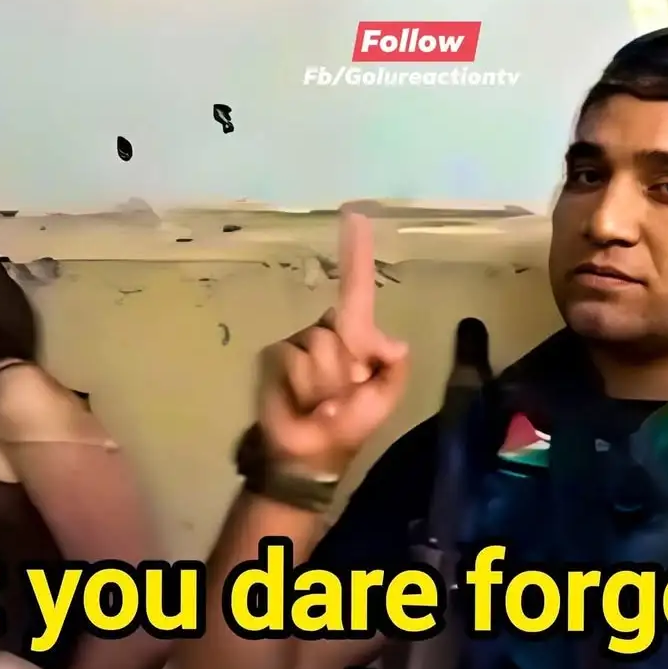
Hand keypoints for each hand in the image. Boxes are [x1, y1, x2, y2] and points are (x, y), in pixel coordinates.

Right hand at [257, 213, 409, 475]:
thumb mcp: (384, 398)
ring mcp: (296, 343)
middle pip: (340, 327)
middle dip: (346, 366)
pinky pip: (294, 361)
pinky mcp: (274, 357)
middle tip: (340, 396)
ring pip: (318, 347)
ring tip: (320, 403)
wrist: (308, 455)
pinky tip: (300, 403)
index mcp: (353, 336)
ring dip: (325, 383)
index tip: (355, 213)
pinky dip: (302, 388)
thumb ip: (393, 367)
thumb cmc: (347, 427)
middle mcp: (323, 331)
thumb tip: (393, 341)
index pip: (356, 287)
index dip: (356, 252)